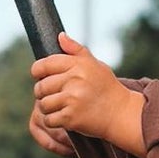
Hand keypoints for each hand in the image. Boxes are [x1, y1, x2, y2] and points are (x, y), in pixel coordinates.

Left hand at [30, 34, 146, 156]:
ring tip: (58, 106)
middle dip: (43, 92)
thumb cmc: (106, 88)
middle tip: (53, 94)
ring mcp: (72, 99)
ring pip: (43, 104)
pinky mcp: (71, 118)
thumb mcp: (95, 64)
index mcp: (79, 65)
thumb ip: (76, 50)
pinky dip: (52, 121)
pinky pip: (49, 119)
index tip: (41, 76)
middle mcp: (75, 80)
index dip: (38, 71)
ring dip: (47, 108)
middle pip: (41, 86)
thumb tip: (60, 36)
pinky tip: (62, 117)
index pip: (45, 65)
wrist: (120, 113)